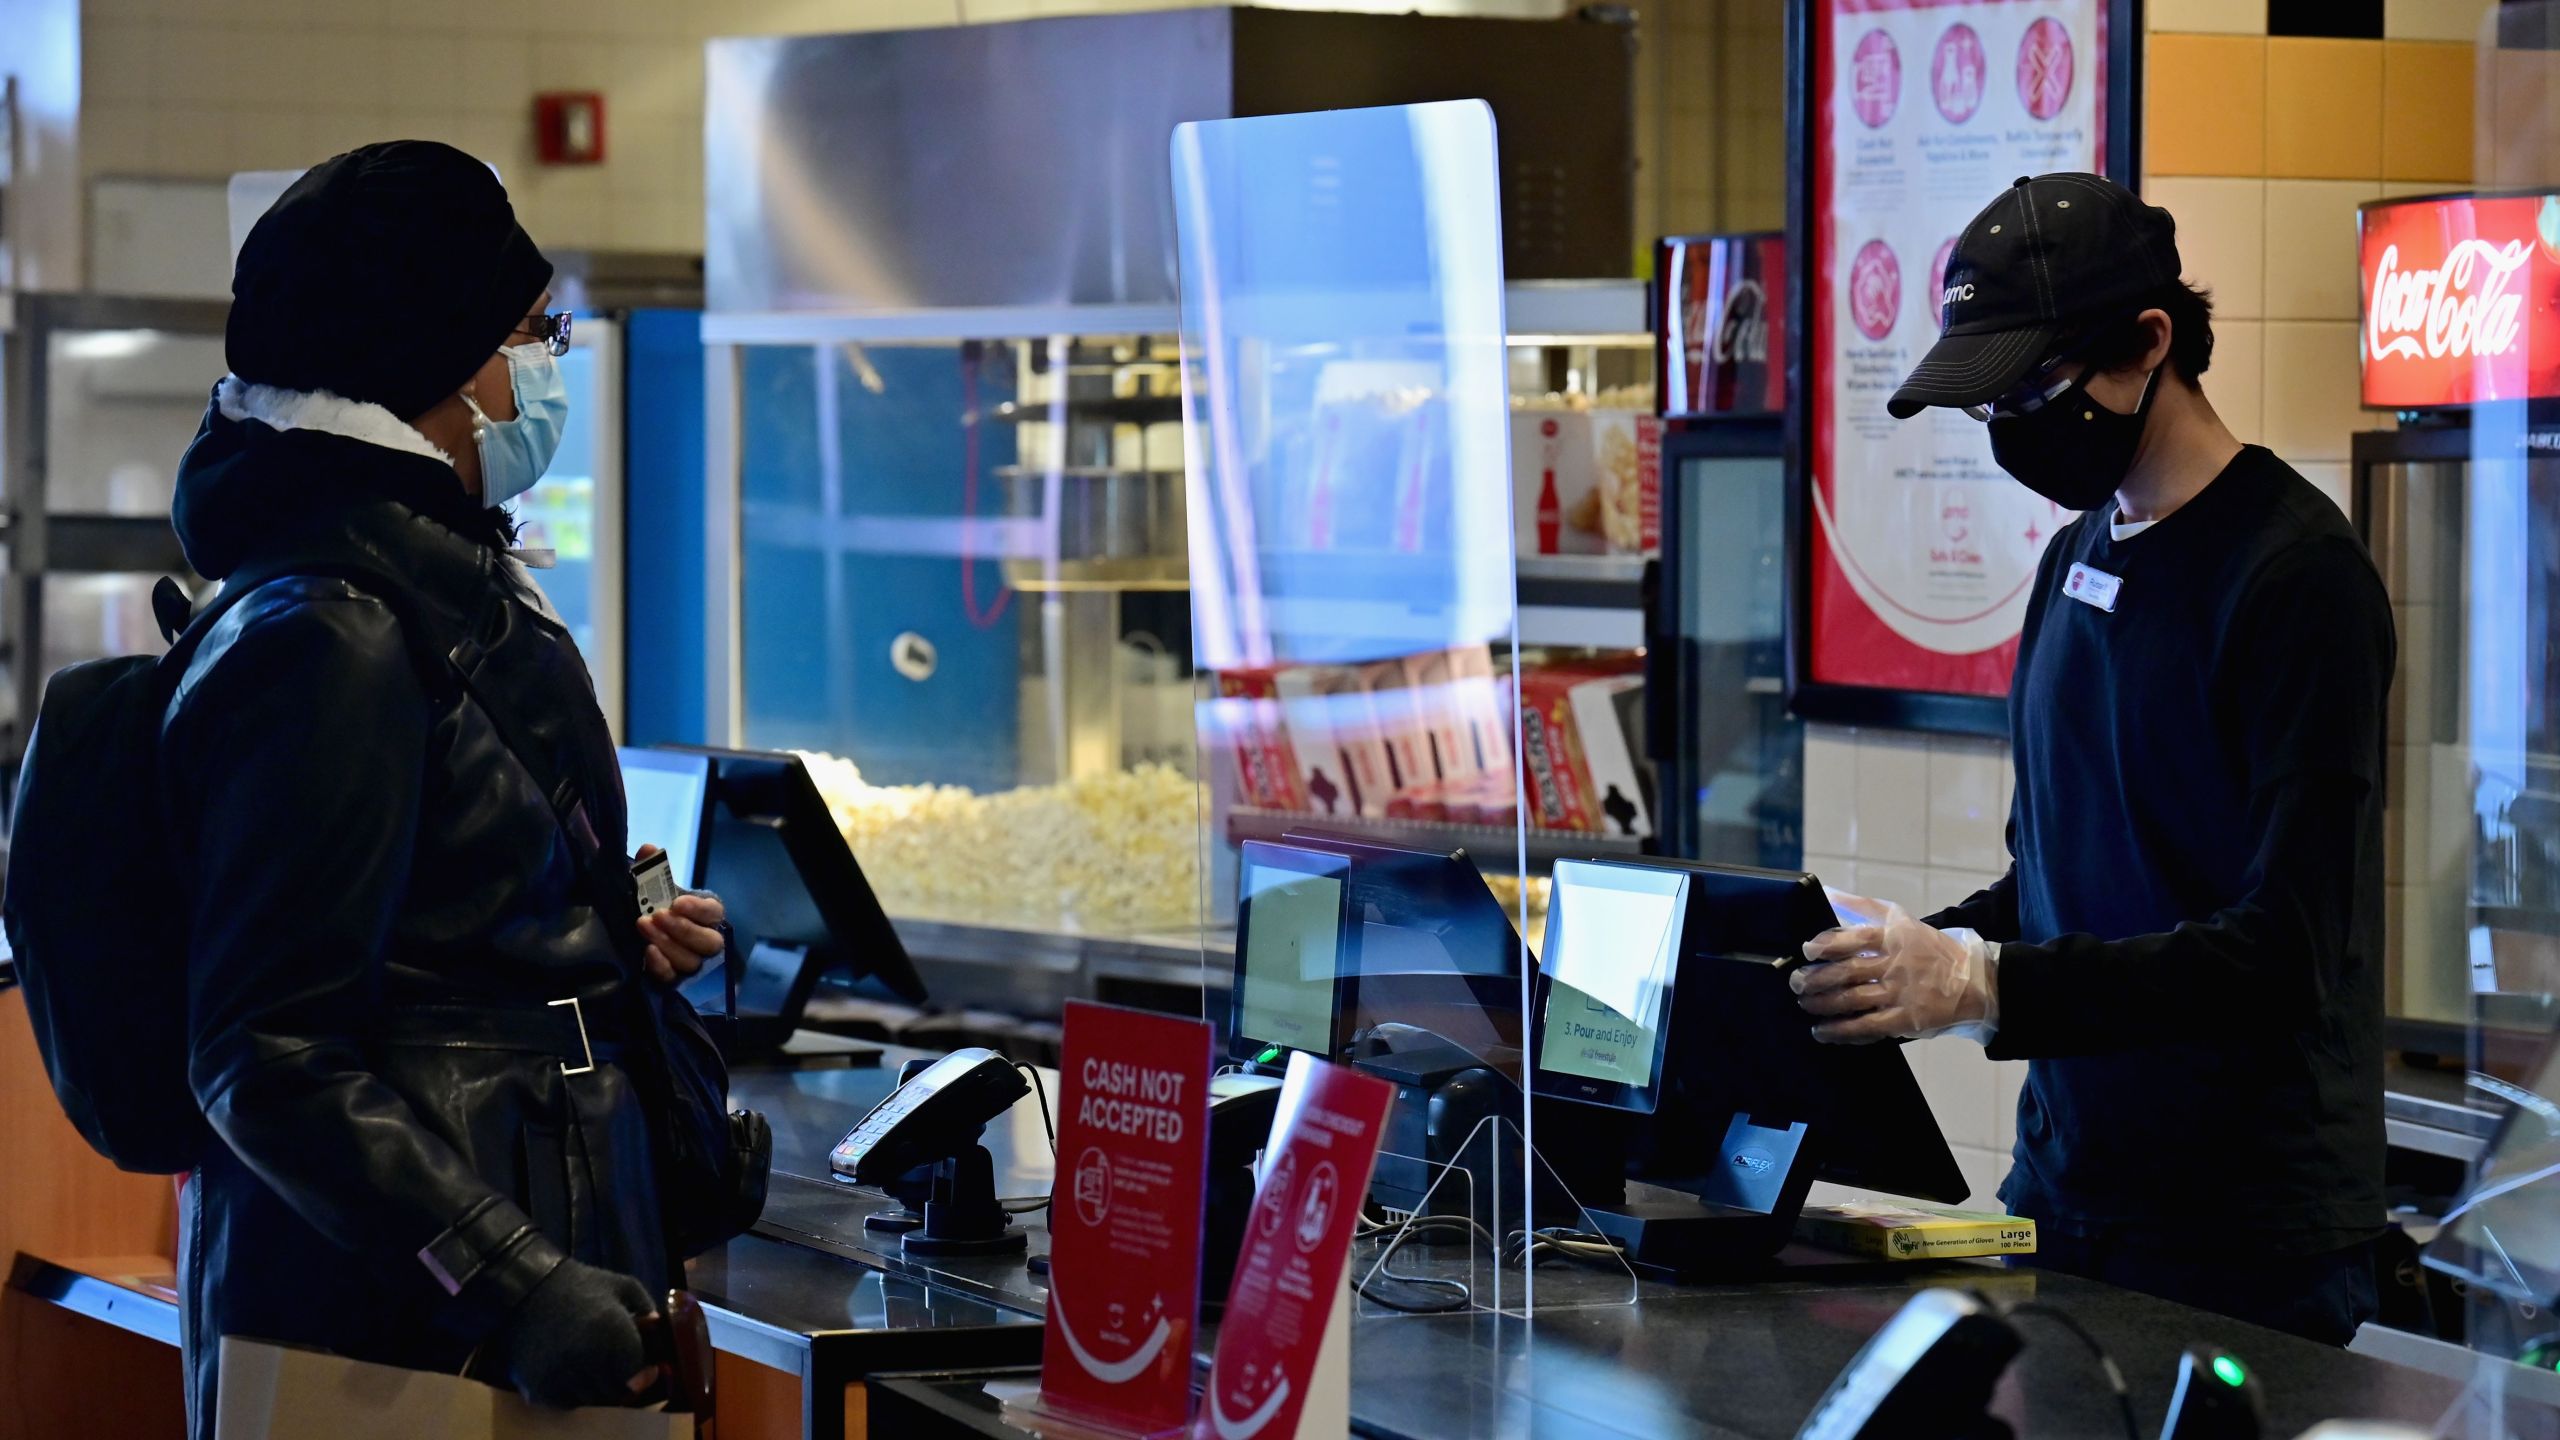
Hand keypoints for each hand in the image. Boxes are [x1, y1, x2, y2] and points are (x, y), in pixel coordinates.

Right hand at [484, 1258, 657, 1408]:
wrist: (526, 1287)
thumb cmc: (578, 1283)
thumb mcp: (620, 1284)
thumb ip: (645, 1305)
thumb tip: (657, 1326)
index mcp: (613, 1334)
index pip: (636, 1374)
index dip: (643, 1374)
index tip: (645, 1369)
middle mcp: (588, 1360)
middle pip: (615, 1390)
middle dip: (621, 1381)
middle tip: (619, 1370)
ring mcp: (562, 1376)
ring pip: (591, 1399)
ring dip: (598, 1388)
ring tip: (595, 1369)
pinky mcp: (539, 1387)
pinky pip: (566, 1402)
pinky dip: (574, 1393)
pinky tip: (574, 1374)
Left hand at [635, 844, 724, 984]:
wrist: (634, 933)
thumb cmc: (652, 907)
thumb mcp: (651, 886)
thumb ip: (650, 868)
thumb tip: (648, 849)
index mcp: (706, 915)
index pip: (714, 913)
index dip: (699, 909)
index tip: (677, 902)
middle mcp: (704, 940)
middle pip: (709, 942)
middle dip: (683, 929)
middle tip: (658, 916)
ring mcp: (691, 963)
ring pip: (690, 960)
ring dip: (667, 943)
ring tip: (643, 926)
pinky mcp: (673, 979)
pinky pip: (673, 977)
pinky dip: (662, 965)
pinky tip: (647, 952)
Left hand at [1790, 894, 1996, 1043]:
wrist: (1974, 981)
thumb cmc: (1929, 949)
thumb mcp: (1902, 920)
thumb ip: (1863, 907)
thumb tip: (1827, 893)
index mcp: (1894, 937)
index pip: (1854, 938)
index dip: (1826, 944)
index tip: (1807, 951)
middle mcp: (1896, 964)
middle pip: (1847, 972)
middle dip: (1815, 979)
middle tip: (1796, 983)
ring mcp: (1902, 993)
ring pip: (1852, 999)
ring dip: (1822, 1004)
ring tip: (1805, 1004)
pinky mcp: (1906, 1019)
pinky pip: (1867, 1026)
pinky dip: (1841, 1030)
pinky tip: (1822, 1032)